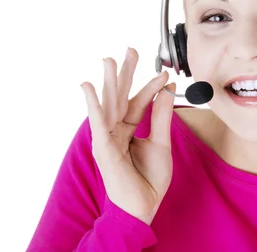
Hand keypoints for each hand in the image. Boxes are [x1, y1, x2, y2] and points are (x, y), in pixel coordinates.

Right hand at [80, 47, 175, 224]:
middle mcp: (115, 130)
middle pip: (120, 96)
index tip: (165, 73)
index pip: (138, 101)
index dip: (151, 87)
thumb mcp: (162, 142)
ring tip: (109, 60)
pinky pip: (98, 123)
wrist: (144, 206)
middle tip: (130, 49)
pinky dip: (93, 105)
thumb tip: (168, 89)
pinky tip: (89, 87)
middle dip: (125, 73)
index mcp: (128, 129)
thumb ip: (162, 116)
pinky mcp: (103, 148)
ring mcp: (107, 138)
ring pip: (108, 104)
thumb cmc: (149, 178)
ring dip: (109, 82)